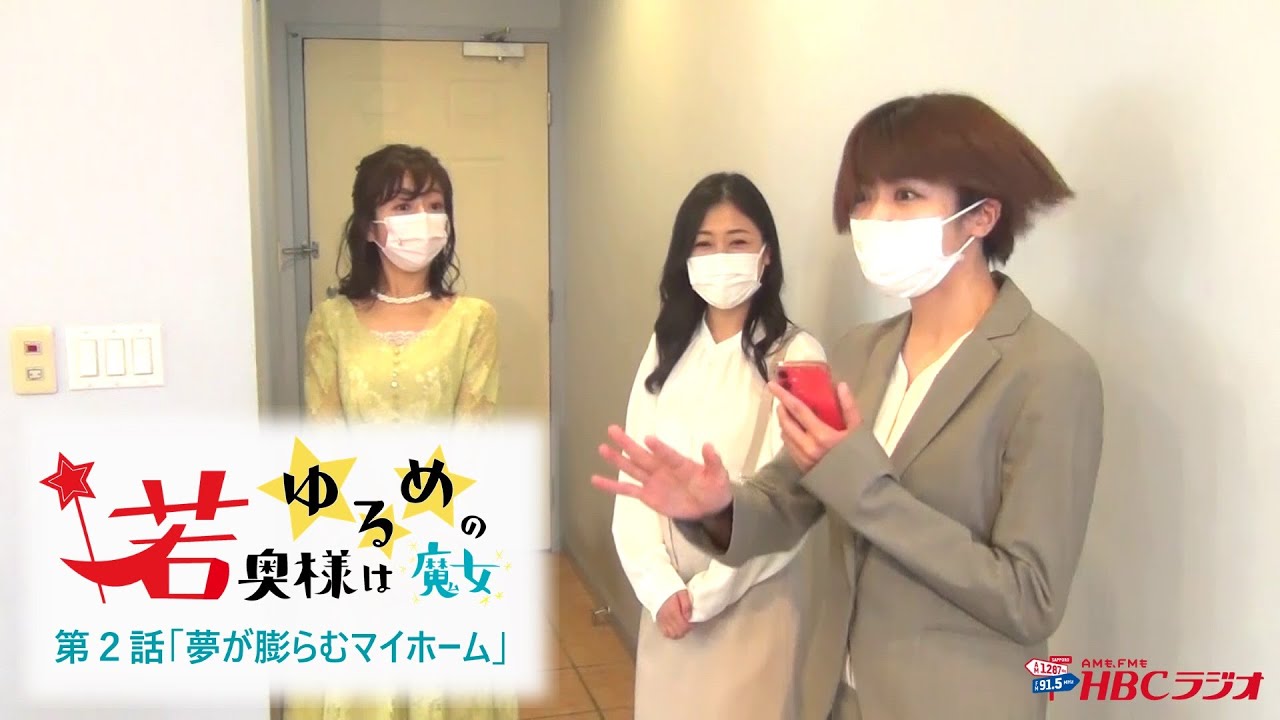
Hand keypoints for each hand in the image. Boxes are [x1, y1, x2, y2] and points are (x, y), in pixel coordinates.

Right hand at [591, 426, 731, 518]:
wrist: (708, 507)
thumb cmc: (713, 487)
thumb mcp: (718, 475)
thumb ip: (713, 461)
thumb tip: (709, 445)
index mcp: (678, 462)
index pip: (667, 454)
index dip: (659, 448)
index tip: (648, 439)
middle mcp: (661, 468)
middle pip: (642, 455)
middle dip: (627, 444)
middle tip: (612, 430)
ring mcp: (652, 480)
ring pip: (631, 468)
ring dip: (617, 459)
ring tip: (602, 448)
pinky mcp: (646, 495)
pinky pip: (626, 489)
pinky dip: (611, 485)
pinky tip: (596, 479)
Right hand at [656, 590, 692, 638]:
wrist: (657, 587)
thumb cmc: (670, 589)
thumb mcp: (682, 593)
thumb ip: (687, 605)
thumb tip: (689, 616)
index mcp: (673, 611)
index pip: (684, 626)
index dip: (690, 626)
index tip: (692, 622)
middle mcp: (667, 618)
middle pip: (679, 632)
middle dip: (686, 630)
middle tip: (689, 625)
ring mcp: (662, 621)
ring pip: (672, 634)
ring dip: (679, 633)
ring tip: (683, 627)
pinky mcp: (659, 621)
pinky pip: (665, 633)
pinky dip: (671, 634)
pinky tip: (675, 629)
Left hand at [769, 381, 860, 472]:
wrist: (861, 487)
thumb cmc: (862, 457)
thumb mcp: (858, 430)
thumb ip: (848, 407)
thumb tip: (841, 386)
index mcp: (822, 436)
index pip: (797, 410)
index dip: (784, 396)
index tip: (772, 385)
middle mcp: (808, 447)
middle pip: (786, 423)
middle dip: (781, 409)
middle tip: (783, 400)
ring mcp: (803, 459)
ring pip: (785, 436)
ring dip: (784, 422)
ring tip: (790, 414)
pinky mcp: (802, 468)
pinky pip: (789, 447)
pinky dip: (789, 435)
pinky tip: (796, 432)